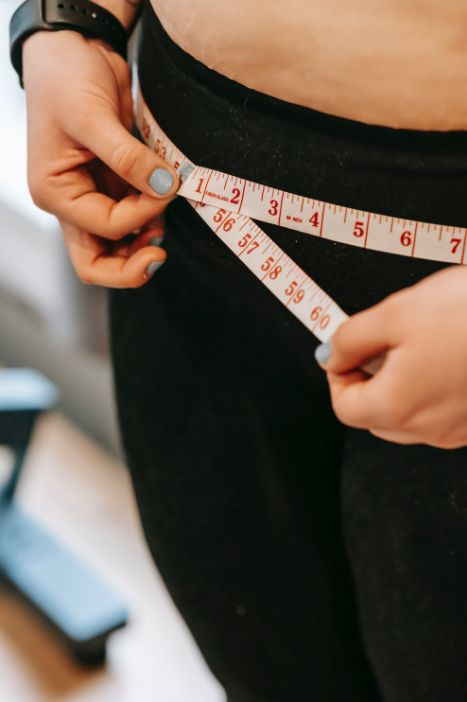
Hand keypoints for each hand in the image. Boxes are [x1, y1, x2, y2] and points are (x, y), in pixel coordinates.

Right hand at [22, 29, 179, 286]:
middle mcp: (72, 203)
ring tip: (164, 216)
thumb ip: (128, 157)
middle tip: (160, 254)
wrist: (75, 50)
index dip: (140, 214)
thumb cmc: (65, 79)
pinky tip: (163, 203)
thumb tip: (164, 187)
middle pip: (98, 262)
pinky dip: (151, 218)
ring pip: (118, 247)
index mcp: (55, 193)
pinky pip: (134, 219)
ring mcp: (94, 197)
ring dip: (145, 241)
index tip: (165, 186)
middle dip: (131, 266)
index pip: (103, 227)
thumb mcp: (92, 117)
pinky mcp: (115, 185)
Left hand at [315, 265, 466, 447]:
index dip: (337, 375)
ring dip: (399, 385)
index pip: (344, 407)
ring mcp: (458, 429)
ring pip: (409, 416)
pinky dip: (431, 389)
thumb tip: (331, 354)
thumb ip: (351, 338)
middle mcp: (428, 428)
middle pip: (374, 416)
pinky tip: (445, 354)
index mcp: (397, 407)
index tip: (344, 350)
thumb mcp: (395, 314)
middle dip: (368, 380)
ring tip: (417, 343)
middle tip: (379, 342)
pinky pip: (441, 412)